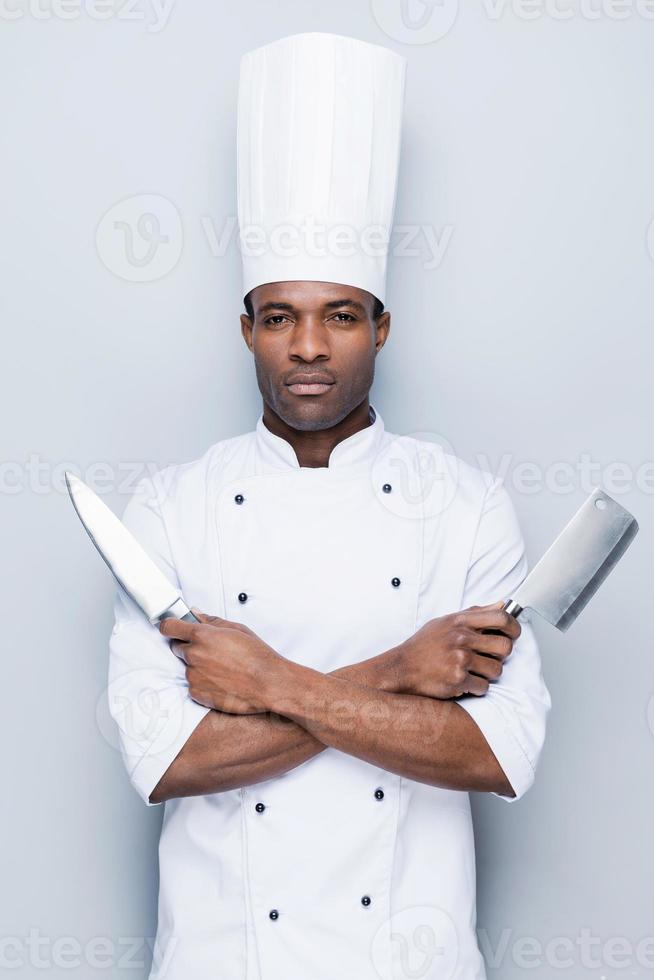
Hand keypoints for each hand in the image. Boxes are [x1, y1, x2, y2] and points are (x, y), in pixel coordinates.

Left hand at [159, 610, 286, 713]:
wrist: (268, 684)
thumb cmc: (257, 656)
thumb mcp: (237, 629)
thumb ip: (212, 621)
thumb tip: (196, 614)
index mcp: (202, 635)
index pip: (169, 627)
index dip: (169, 626)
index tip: (171, 627)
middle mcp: (194, 655)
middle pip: (176, 647)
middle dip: (189, 647)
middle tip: (210, 651)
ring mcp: (193, 675)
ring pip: (187, 667)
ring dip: (198, 666)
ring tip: (222, 669)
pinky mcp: (196, 693)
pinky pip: (192, 685)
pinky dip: (203, 683)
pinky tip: (221, 681)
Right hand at [392, 602, 520, 698]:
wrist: (402, 668)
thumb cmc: (424, 646)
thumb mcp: (446, 622)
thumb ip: (474, 613)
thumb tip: (502, 605)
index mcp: (460, 622)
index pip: (501, 618)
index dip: (513, 627)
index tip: (513, 634)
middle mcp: (461, 639)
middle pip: (505, 646)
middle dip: (502, 655)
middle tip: (491, 657)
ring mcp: (459, 660)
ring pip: (497, 669)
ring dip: (488, 673)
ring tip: (473, 671)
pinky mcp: (457, 680)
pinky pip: (483, 686)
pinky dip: (476, 687)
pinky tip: (464, 682)